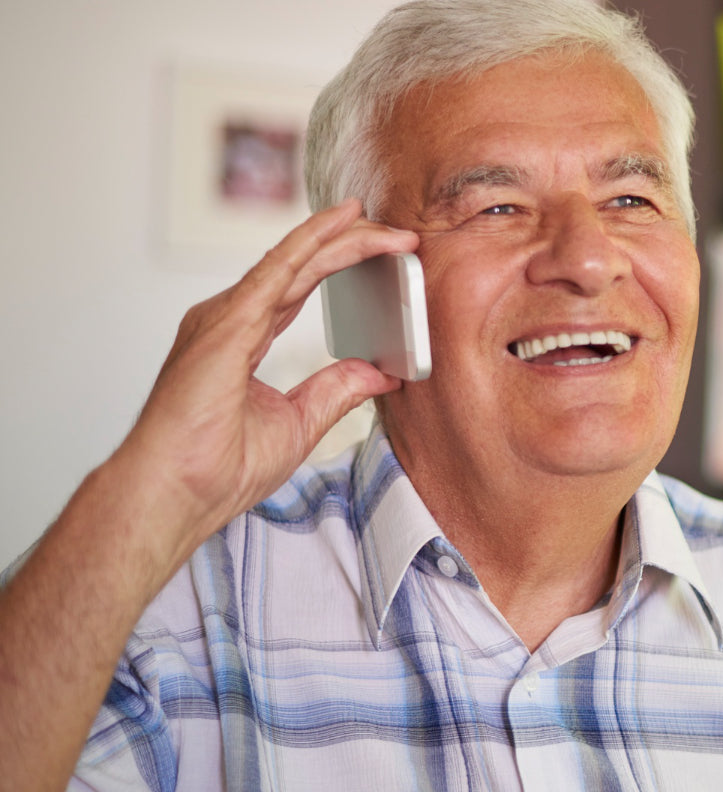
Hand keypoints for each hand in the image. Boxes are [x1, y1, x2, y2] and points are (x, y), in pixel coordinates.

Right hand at [116, 199, 419, 558]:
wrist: (178, 492)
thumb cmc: (218, 469)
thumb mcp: (300, 423)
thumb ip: (338, 390)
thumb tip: (380, 373)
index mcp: (240, 338)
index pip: (297, 286)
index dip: (337, 262)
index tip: (382, 251)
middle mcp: (228, 318)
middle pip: (298, 265)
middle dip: (347, 243)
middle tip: (396, 232)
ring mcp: (224, 317)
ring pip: (292, 259)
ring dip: (338, 237)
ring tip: (378, 220)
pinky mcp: (228, 324)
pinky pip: (278, 270)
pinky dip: (311, 243)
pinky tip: (341, 225)